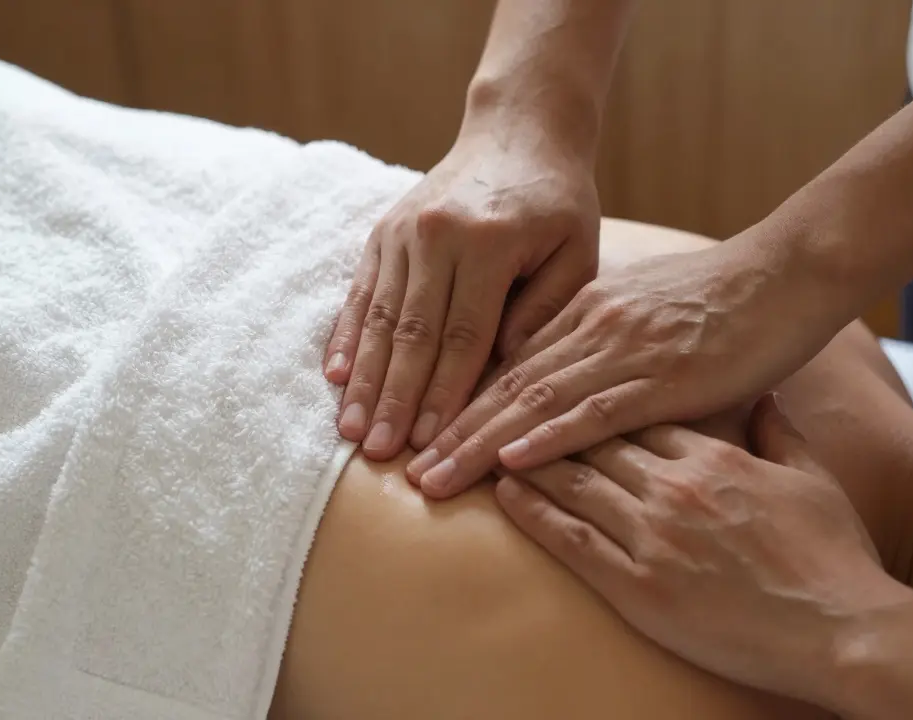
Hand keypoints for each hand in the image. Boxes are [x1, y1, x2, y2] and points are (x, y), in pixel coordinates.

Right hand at [323, 122, 599, 461]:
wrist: (518, 130)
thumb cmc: (557, 203)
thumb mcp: (577, 252)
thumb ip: (545, 310)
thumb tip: (502, 369)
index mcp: (491, 244)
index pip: (464, 336)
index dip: (444, 394)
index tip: (431, 443)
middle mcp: (438, 237)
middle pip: (411, 334)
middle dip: (394, 400)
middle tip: (378, 453)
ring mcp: (403, 232)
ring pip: (379, 318)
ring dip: (364, 379)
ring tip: (350, 431)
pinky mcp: (383, 232)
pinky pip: (360, 293)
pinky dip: (347, 337)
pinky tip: (335, 377)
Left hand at [407, 239, 839, 496]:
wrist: (793, 269)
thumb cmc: (729, 303)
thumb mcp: (652, 319)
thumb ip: (612, 354)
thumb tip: (583, 392)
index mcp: (585, 316)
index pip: (506, 368)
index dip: (456, 407)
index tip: (419, 441)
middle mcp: (592, 329)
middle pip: (503, 387)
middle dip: (449, 433)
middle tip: (403, 473)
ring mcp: (626, 349)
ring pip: (533, 401)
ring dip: (477, 444)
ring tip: (433, 479)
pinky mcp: (666, 374)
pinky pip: (596, 409)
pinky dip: (549, 436)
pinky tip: (511, 461)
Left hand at [495, 394, 907, 702]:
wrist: (846, 629)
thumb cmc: (835, 555)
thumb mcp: (811, 476)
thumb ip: (779, 430)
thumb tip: (765, 397)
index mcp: (714, 454)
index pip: (635, 412)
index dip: (591, 399)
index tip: (557, 386)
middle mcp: (675, 484)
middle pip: (591, 438)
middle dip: (540, 421)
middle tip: (497, 405)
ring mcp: (654, 533)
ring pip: (572, 480)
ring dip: (522, 459)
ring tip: (482, 443)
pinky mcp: (639, 585)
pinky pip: (572, 538)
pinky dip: (532, 512)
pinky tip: (502, 490)